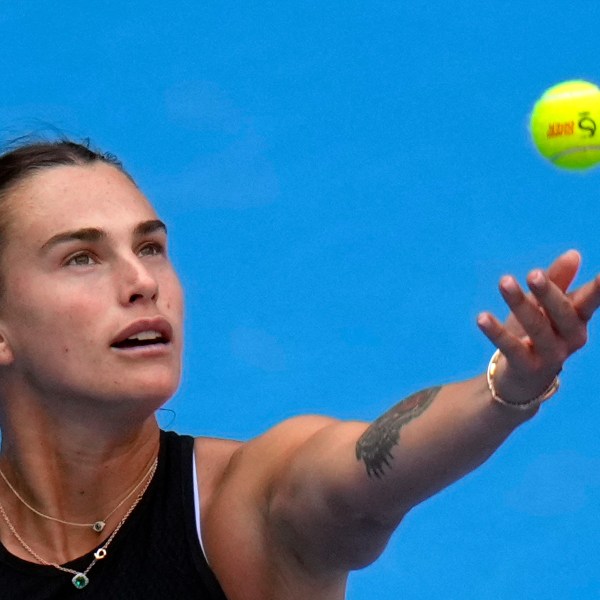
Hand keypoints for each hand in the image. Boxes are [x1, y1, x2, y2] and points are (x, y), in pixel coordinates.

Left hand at [476, 250, 599, 403]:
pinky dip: (496, 332)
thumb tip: (574, 254)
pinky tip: (482, 317)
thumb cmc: (534, 338)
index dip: (599, 287)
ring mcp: (551, 356)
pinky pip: (512, 348)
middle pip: (563, 312)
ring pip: (537, 327)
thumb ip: (558, 283)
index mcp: (577, 321)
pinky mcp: (528, 368)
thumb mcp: (544, 308)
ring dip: (520, 304)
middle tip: (533, 273)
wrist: (520, 383)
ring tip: (504, 282)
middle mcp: (570, 339)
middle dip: (549, 292)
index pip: (590, 300)